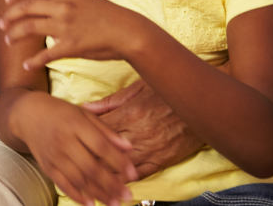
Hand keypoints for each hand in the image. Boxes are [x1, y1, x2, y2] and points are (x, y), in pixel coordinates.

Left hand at [0, 0, 149, 69]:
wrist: (130, 32)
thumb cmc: (111, 16)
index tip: (7, 0)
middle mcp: (64, 8)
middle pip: (27, 8)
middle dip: (10, 16)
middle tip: (1, 23)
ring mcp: (66, 26)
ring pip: (30, 28)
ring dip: (15, 34)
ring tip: (8, 40)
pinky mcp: (71, 46)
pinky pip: (46, 54)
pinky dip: (33, 60)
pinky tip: (26, 65)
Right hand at [16, 92, 136, 205]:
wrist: (27, 114)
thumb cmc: (59, 112)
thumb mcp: (83, 113)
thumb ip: (106, 130)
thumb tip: (129, 147)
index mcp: (75, 124)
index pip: (100, 146)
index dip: (118, 162)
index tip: (133, 174)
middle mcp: (63, 141)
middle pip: (90, 167)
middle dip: (111, 184)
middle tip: (127, 195)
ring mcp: (54, 156)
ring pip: (79, 179)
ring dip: (98, 194)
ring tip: (114, 203)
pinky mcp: (46, 166)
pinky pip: (63, 184)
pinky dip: (77, 196)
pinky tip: (90, 204)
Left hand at [83, 79, 203, 178]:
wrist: (203, 104)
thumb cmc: (168, 92)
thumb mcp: (137, 89)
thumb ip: (110, 102)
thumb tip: (86, 108)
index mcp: (130, 114)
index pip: (98, 128)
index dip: (82, 135)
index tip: (69, 139)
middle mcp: (138, 134)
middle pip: (106, 149)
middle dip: (88, 157)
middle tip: (71, 163)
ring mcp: (152, 149)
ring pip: (121, 166)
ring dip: (105, 173)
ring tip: (87, 180)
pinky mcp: (163, 159)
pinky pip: (141, 173)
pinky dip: (127, 180)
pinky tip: (115, 184)